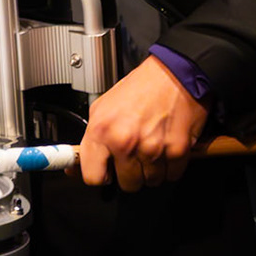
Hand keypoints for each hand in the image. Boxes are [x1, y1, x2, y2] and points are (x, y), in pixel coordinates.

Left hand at [78, 56, 208, 191]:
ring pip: (150, 181)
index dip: (101, 175)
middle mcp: (126, 141)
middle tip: (136, 151)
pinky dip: (171, 165)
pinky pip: (171, 175)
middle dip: (131, 171)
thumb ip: (91, 138)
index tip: (107, 171)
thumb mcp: (103, 106)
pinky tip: (167, 145)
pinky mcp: (177, 151)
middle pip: (127, 184)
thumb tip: (78, 166)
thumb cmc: (142, 86)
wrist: (174, 71)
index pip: (93, 177)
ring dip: (153, 168)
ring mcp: (152, 148)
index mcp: (103, 131)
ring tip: (153, 144)